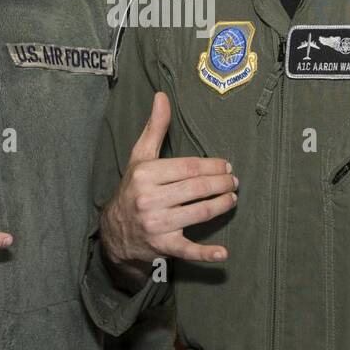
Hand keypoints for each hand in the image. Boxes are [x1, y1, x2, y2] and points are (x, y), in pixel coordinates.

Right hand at [100, 91, 236, 284]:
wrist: (116, 230)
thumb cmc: (133, 187)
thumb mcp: (140, 157)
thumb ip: (155, 128)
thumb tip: (162, 96)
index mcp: (146, 174)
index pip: (188, 167)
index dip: (212, 166)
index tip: (226, 166)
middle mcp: (149, 199)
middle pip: (196, 188)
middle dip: (221, 184)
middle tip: (234, 182)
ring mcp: (156, 224)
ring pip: (198, 213)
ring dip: (221, 205)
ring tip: (232, 198)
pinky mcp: (162, 247)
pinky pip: (187, 250)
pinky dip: (206, 253)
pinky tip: (223, 253)